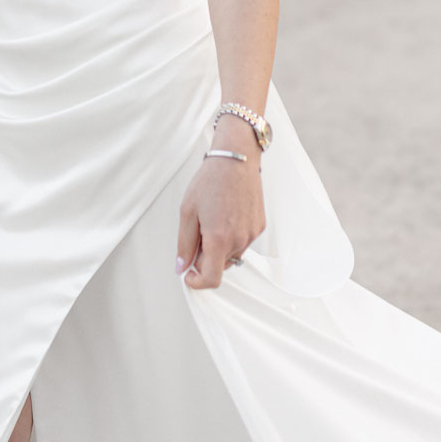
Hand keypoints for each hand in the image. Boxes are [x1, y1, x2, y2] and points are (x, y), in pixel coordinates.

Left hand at [175, 120, 265, 289]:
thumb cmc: (209, 181)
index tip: (188, 275)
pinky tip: (225, 214)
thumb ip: (184, 244)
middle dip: (205, 257)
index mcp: (219, 239)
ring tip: (211, 218)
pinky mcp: (259, 227)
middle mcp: (239, 241)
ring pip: (231, 254)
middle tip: (196, 232)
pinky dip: (231, 236)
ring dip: (219, 246)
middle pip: (219, 265)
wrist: (236, 159)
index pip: (212, 279)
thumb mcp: (187, 211)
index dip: (197, 282)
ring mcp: (251, 235)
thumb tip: (181, 267)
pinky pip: (242, 242)